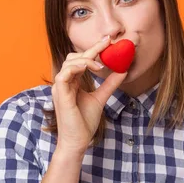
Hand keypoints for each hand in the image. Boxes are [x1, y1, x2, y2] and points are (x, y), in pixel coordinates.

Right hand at [51, 36, 127, 155]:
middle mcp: (64, 82)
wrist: (78, 141)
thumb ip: (110, 84)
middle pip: (73, 57)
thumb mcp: (101, 98)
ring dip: (86, 59)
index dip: (93, 49)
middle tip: (107, 44)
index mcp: (71, 82)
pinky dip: (76, 67)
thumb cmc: (85, 122)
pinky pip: (64, 74)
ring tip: (101, 66)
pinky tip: (89, 68)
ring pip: (68, 62)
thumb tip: (123, 71)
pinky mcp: (60, 94)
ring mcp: (60, 88)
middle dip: (91, 49)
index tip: (108, 40)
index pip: (81, 60)